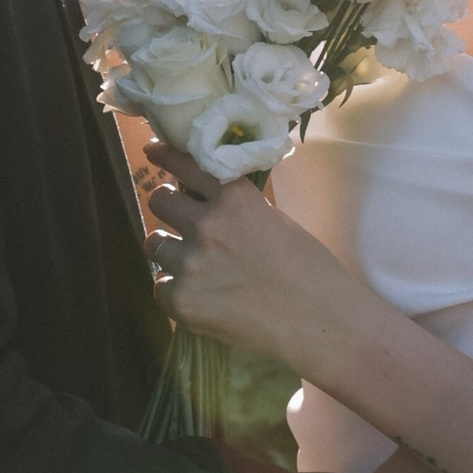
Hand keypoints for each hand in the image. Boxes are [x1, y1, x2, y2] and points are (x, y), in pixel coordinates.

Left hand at [146, 139, 359, 371]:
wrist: (319, 322)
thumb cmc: (309, 270)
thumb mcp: (274, 221)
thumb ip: (237, 209)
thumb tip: (206, 203)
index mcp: (234, 198)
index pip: (185, 163)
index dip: (165, 155)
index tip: (153, 151)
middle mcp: (207, 224)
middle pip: (159, 201)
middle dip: (167, 208)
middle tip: (180, 223)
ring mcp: (191, 264)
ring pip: (155, 245)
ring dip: (170, 252)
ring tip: (194, 268)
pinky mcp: (183, 300)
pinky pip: (161, 288)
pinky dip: (175, 292)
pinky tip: (200, 298)